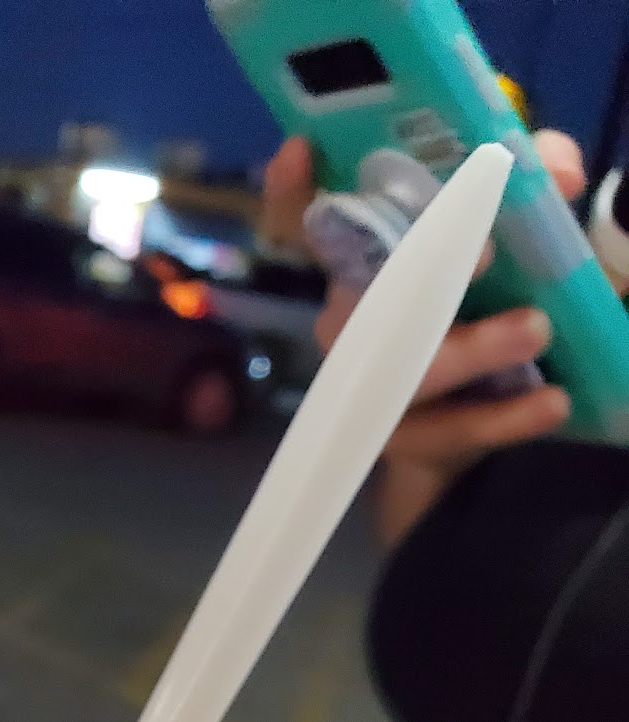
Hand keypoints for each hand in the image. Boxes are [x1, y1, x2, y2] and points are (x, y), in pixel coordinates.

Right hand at [263, 132, 585, 546]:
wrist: (488, 415)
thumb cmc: (488, 302)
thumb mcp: (517, 232)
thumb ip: (534, 184)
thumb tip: (559, 173)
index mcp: (364, 262)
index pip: (304, 223)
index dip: (290, 193)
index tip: (300, 151)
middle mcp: (351, 323)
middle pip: (358, 303)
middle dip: (418, 275)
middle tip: (485, 252)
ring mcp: (370, 386)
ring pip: (402, 372)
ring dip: (470, 350)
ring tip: (536, 330)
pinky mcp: (406, 443)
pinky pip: (446, 432)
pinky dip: (501, 417)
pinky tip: (551, 402)